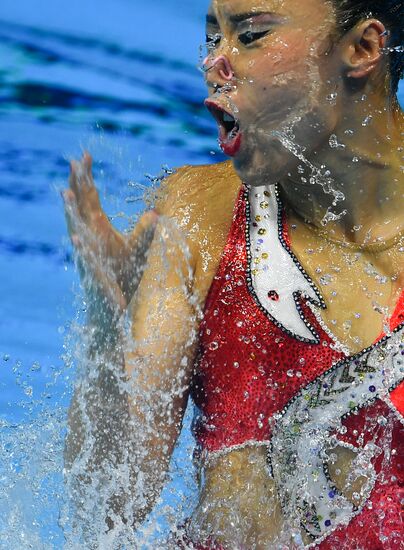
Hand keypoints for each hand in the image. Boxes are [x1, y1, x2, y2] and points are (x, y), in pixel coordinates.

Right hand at [62, 152, 157, 328]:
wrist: (113, 309)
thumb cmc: (123, 277)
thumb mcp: (137, 251)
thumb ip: (144, 231)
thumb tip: (154, 213)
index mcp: (97, 230)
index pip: (89, 198)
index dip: (86, 178)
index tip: (85, 155)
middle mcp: (88, 239)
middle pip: (80, 207)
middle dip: (77, 184)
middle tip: (74, 161)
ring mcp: (87, 255)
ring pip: (77, 230)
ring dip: (71, 212)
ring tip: (67, 193)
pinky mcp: (92, 274)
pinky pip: (85, 259)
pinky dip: (80, 249)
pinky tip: (76, 239)